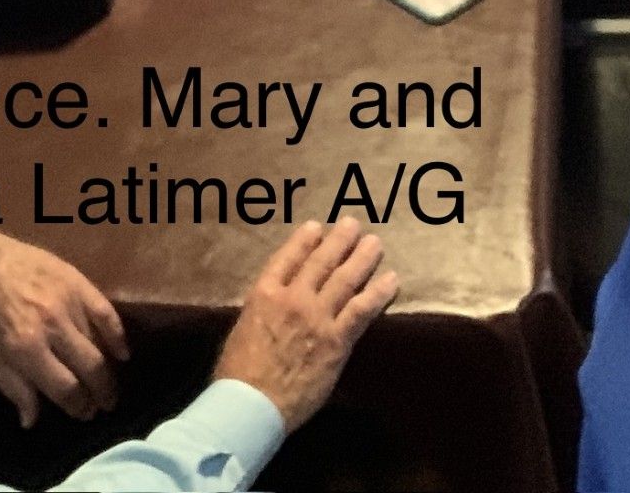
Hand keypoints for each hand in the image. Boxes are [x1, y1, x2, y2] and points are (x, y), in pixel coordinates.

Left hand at [0, 222, 128, 427]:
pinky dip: (117, 334)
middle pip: (90, 369)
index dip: (79, 407)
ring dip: (107, 369)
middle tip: (105, 405)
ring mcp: (67, 301)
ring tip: (108, 383)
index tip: (85, 414)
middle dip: (101, 393)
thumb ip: (11, 388)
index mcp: (26, 349)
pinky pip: (105, 312)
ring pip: (98, 343)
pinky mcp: (76, 280)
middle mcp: (52, 327)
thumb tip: (32, 421)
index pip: (66, 389)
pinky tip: (122, 352)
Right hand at [212, 219, 397, 432]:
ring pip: (345, 279)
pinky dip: (378, 292)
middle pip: (321, 262)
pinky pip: (362, 310)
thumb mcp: (243, 328)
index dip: (304, 240)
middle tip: (354, 225)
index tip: (317, 226)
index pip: (288, 257)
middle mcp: (293, 298)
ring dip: (362, 258)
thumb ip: (263, 310)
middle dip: (339, 241)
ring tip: (375, 244)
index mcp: (264, 293)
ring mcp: (317, 318)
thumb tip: (276, 302)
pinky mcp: (337, 340)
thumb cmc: (238, 372)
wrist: (251, 403)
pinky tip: (391, 280)